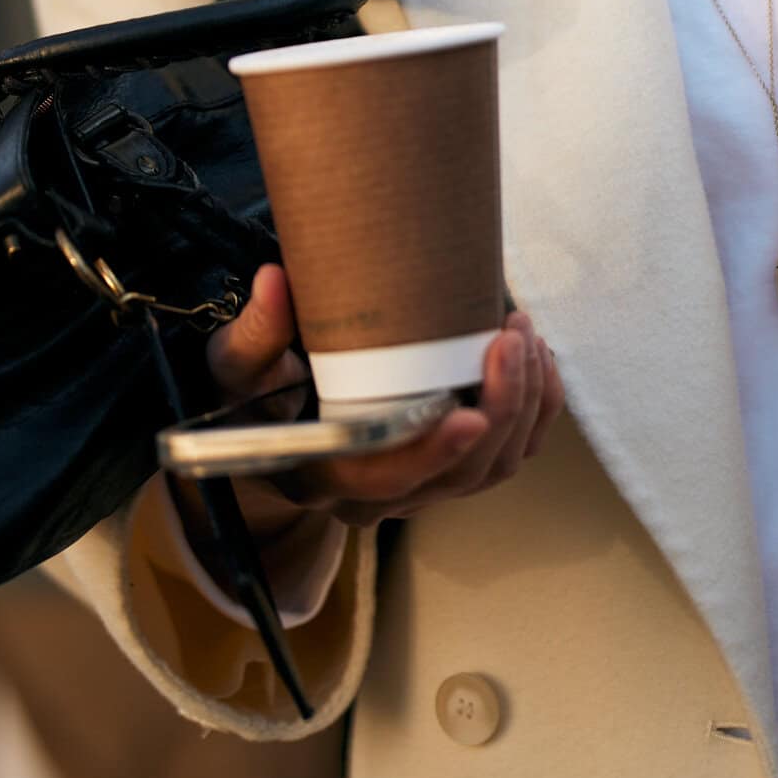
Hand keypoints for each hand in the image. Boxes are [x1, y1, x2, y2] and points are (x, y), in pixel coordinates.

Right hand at [180, 264, 564, 579]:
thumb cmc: (255, 389)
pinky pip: (511, 455)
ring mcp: (421, 487)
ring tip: (524, 334)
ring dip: (524, 405)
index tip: (470, 414)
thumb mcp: (239, 364)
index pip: (384, 480)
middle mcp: (378, 497)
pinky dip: (536, 412)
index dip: (431, 453)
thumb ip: (256, 331)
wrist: (273, 413)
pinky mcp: (451, 467)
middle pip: (458, 475)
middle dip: (498, 409)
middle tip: (510, 338)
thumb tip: (274, 280)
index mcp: (324, 476)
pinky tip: (537, 359)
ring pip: (494, 468)